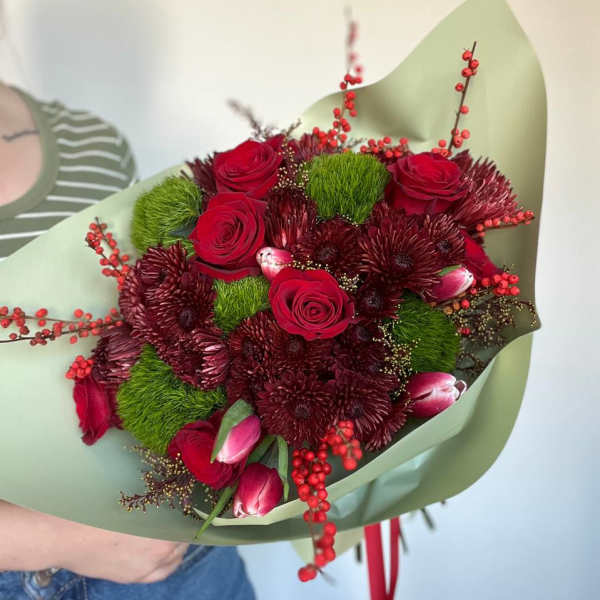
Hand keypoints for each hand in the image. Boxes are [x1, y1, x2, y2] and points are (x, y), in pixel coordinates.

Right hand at [0, 501, 188, 582]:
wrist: (65, 534)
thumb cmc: (96, 507)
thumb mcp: (131, 491)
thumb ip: (153, 491)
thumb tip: (168, 475)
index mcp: (163, 525)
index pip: (189, 521)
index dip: (191, 510)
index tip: (191, 503)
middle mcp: (160, 549)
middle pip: (184, 539)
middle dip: (183, 528)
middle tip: (181, 517)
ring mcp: (146, 567)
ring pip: (175, 558)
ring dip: (177, 546)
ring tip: (175, 534)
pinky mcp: (133, 577)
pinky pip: (160, 573)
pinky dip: (166, 563)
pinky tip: (166, 555)